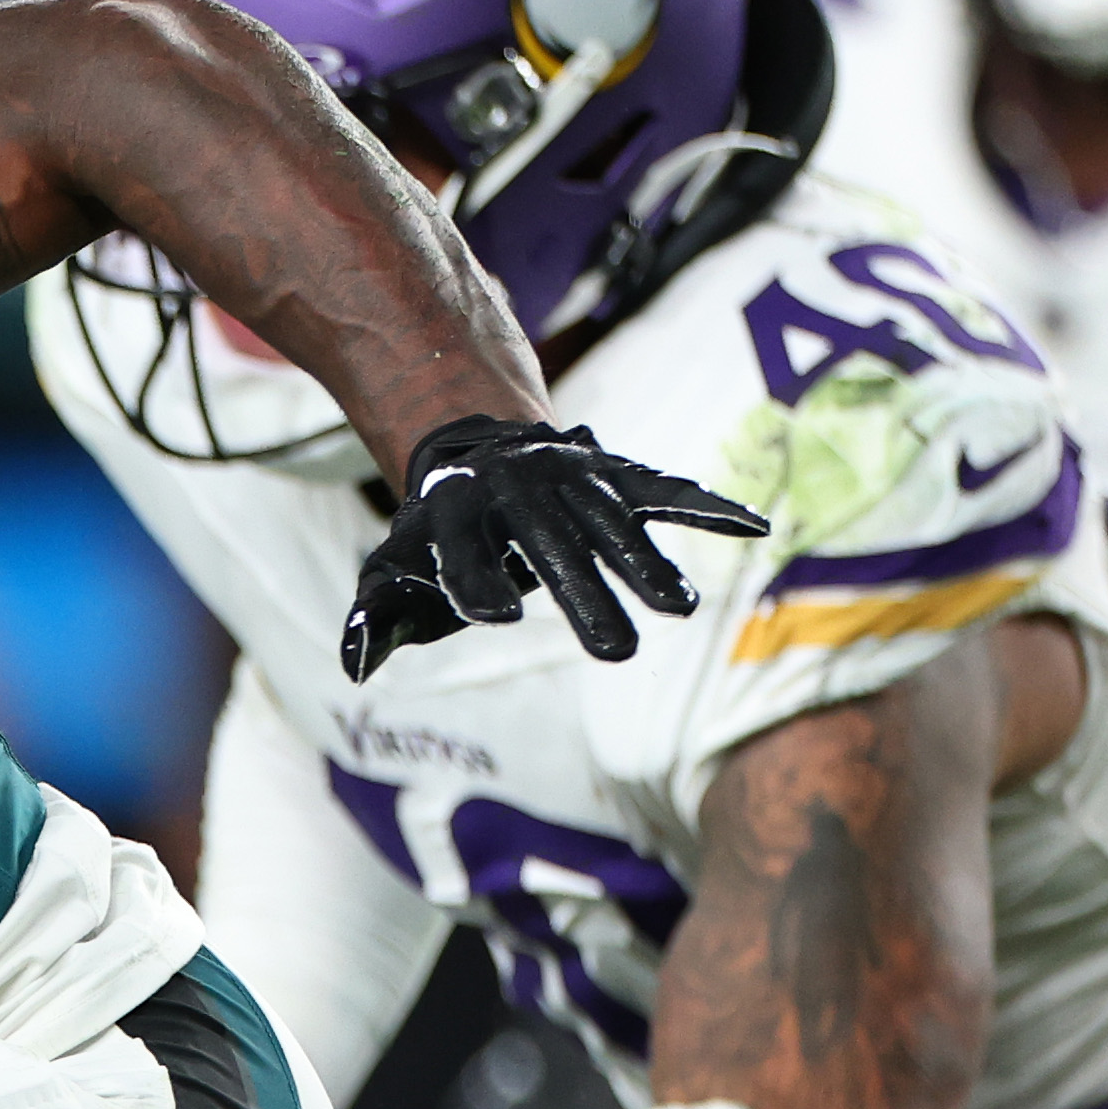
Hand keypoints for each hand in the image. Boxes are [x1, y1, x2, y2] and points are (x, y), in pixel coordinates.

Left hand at [347, 414, 764, 679]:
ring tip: (677, 607)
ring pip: (608, 521)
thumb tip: (355, 662)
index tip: (494, 615)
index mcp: (453, 513)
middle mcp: (515, 490)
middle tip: (615, 652)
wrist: (474, 446)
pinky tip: (753, 527)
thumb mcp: (394, 570)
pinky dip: (704, 506)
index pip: (462, 552)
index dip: (474, 579)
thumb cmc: (435, 535)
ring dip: (644, 561)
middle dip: (583, 593)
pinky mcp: (614, 475)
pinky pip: (661, 489)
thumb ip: (379, 617)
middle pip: (550, 546)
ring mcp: (569, 479)